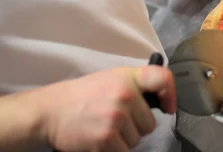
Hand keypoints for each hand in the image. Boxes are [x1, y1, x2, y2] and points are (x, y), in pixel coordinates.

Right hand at [37, 66, 175, 151]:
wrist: (51, 111)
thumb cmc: (82, 96)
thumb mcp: (110, 78)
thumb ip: (135, 85)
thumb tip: (160, 99)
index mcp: (127, 77)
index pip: (162, 78)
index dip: (171, 94)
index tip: (168, 107)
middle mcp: (125, 95)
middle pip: (150, 123)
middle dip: (135, 126)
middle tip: (114, 119)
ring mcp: (116, 117)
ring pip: (137, 140)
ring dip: (123, 140)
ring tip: (103, 128)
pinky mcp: (107, 138)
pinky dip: (113, 150)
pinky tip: (98, 138)